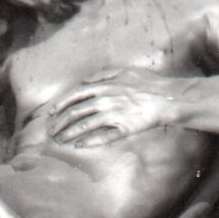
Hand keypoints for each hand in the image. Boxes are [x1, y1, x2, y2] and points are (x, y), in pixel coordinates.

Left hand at [48, 69, 185, 148]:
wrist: (167, 98)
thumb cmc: (147, 83)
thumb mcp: (123, 72)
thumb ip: (103, 75)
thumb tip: (85, 81)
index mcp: (103, 86)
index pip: (74, 96)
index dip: (60, 105)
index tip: (51, 114)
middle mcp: (105, 100)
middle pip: (75, 113)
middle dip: (60, 123)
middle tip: (51, 132)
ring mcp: (114, 115)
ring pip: (85, 126)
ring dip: (70, 134)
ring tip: (60, 140)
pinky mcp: (123, 128)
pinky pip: (103, 137)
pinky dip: (89, 142)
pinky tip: (79, 146)